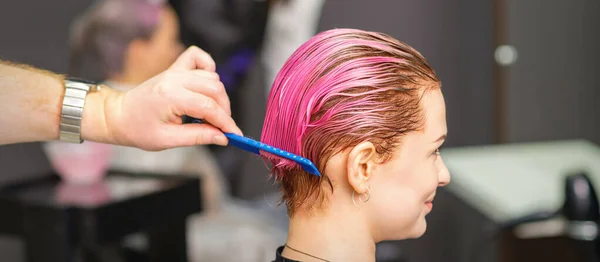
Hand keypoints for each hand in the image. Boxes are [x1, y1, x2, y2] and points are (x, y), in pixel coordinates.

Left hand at [104, 46, 241, 150]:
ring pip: (211, 77)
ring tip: (211, 114)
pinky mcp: (175, 69)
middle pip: (215, 89)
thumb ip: (198, 136)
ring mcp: (175, 72)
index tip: (234, 134)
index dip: (225, 122)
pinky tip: (206, 85)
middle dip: (224, 110)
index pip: (209, 107)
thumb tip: (222, 137)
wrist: (119, 116)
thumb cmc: (139, 129)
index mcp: (170, 96)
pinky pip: (198, 58)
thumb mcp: (168, 140)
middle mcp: (174, 79)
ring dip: (218, 96)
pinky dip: (208, 68)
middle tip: (221, 128)